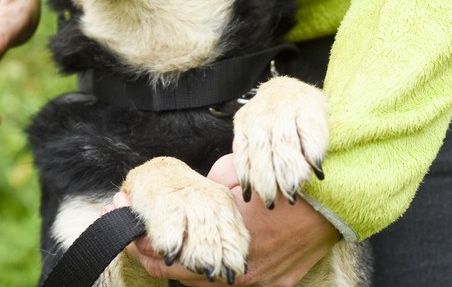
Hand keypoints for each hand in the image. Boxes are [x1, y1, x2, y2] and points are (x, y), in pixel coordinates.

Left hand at [120, 154, 338, 285]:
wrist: (332, 197)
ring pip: (207, 284)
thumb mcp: (231, 175)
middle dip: (153, 254)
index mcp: (221, 246)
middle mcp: (237, 273)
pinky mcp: (279, 284)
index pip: (165, 256)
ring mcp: (259, 282)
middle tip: (132, 235)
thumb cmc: (279, 179)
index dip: (138, 240)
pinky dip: (221, 271)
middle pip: (180, 276)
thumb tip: (185, 196)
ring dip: (186, 265)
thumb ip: (205, 192)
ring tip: (162, 246)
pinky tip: (207, 256)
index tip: (119, 219)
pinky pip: (239, 282)